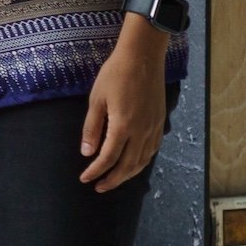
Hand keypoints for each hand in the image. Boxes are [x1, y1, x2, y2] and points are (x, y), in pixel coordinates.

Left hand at [77, 20, 169, 189]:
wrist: (142, 58)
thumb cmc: (115, 75)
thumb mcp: (96, 100)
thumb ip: (92, 128)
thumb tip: (87, 152)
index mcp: (123, 126)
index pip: (108, 158)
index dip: (96, 171)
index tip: (85, 179)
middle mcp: (142, 132)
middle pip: (128, 166)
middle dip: (112, 179)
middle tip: (98, 187)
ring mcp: (154, 128)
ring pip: (142, 161)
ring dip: (128, 174)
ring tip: (113, 180)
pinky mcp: (160, 123)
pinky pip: (152, 150)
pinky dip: (141, 162)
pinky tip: (133, 163)